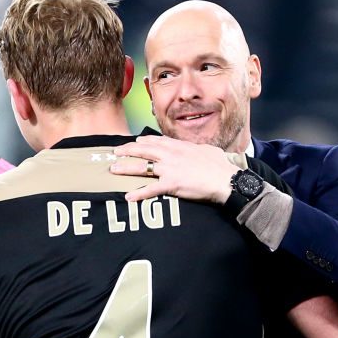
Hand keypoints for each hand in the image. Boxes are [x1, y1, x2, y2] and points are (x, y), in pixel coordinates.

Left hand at [110, 137, 238, 203]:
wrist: (225, 179)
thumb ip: (197, 149)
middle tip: (115, 152)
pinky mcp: (171, 184)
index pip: (156, 141)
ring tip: (113, 170)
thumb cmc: (220, 166)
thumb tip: (197, 149)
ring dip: (125, 168)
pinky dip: (139, 193)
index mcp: (179, 146)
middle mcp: (170, 155)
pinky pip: (151, 189)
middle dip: (127, 150)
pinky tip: (128, 197)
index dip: (143, 141)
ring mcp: (169, 169)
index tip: (135, 141)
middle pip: (143, 150)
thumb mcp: (207, 150)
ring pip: (141, 167)